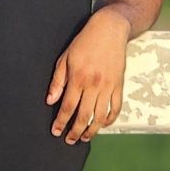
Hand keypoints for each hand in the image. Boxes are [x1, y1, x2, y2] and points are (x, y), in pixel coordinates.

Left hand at [46, 7, 130, 142]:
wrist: (109, 29)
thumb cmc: (85, 42)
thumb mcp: (65, 58)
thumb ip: (58, 81)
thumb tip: (50, 100)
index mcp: (78, 78)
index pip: (68, 107)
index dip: (61, 122)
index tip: (56, 131)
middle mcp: (94, 84)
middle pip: (84, 115)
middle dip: (75, 131)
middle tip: (69, 140)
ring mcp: (109, 86)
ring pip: (101, 115)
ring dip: (92, 130)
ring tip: (85, 137)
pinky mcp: (119, 85)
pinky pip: (116, 107)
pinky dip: (110, 119)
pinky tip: (103, 125)